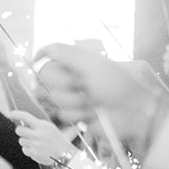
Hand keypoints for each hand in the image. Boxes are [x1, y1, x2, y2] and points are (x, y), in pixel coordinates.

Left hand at [12, 110, 74, 165]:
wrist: (64, 154)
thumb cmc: (56, 139)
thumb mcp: (49, 127)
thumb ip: (36, 124)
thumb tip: (22, 123)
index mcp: (42, 126)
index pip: (25, 117)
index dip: (16, 114)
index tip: (10, 114)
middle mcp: (37, 135)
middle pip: (18, 130)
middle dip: (21, 131)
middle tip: (26, 132)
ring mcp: (35, 145)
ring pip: (21, 141)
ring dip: (26, 141)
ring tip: (36, 143)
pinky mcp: (33, 154)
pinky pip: (24, 149)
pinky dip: (28, 149)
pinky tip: (37, 149)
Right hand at [33, 43, 167, 154]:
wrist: (131, 111)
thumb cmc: (116, 84)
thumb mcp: (90, 63)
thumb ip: (63, 52)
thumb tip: (38, 52)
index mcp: (70, 63)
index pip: (42, 66)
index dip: (50, 72)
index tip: (65, 73)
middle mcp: (66, 80)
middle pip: (43, 84)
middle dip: (65, 87)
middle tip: (84, 86)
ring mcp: (69, 99)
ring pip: (52, 101)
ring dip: (74, 102)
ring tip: (93, 102)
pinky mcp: (72, 117)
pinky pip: (61, 116)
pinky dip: (79, 115)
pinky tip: (92, 113)